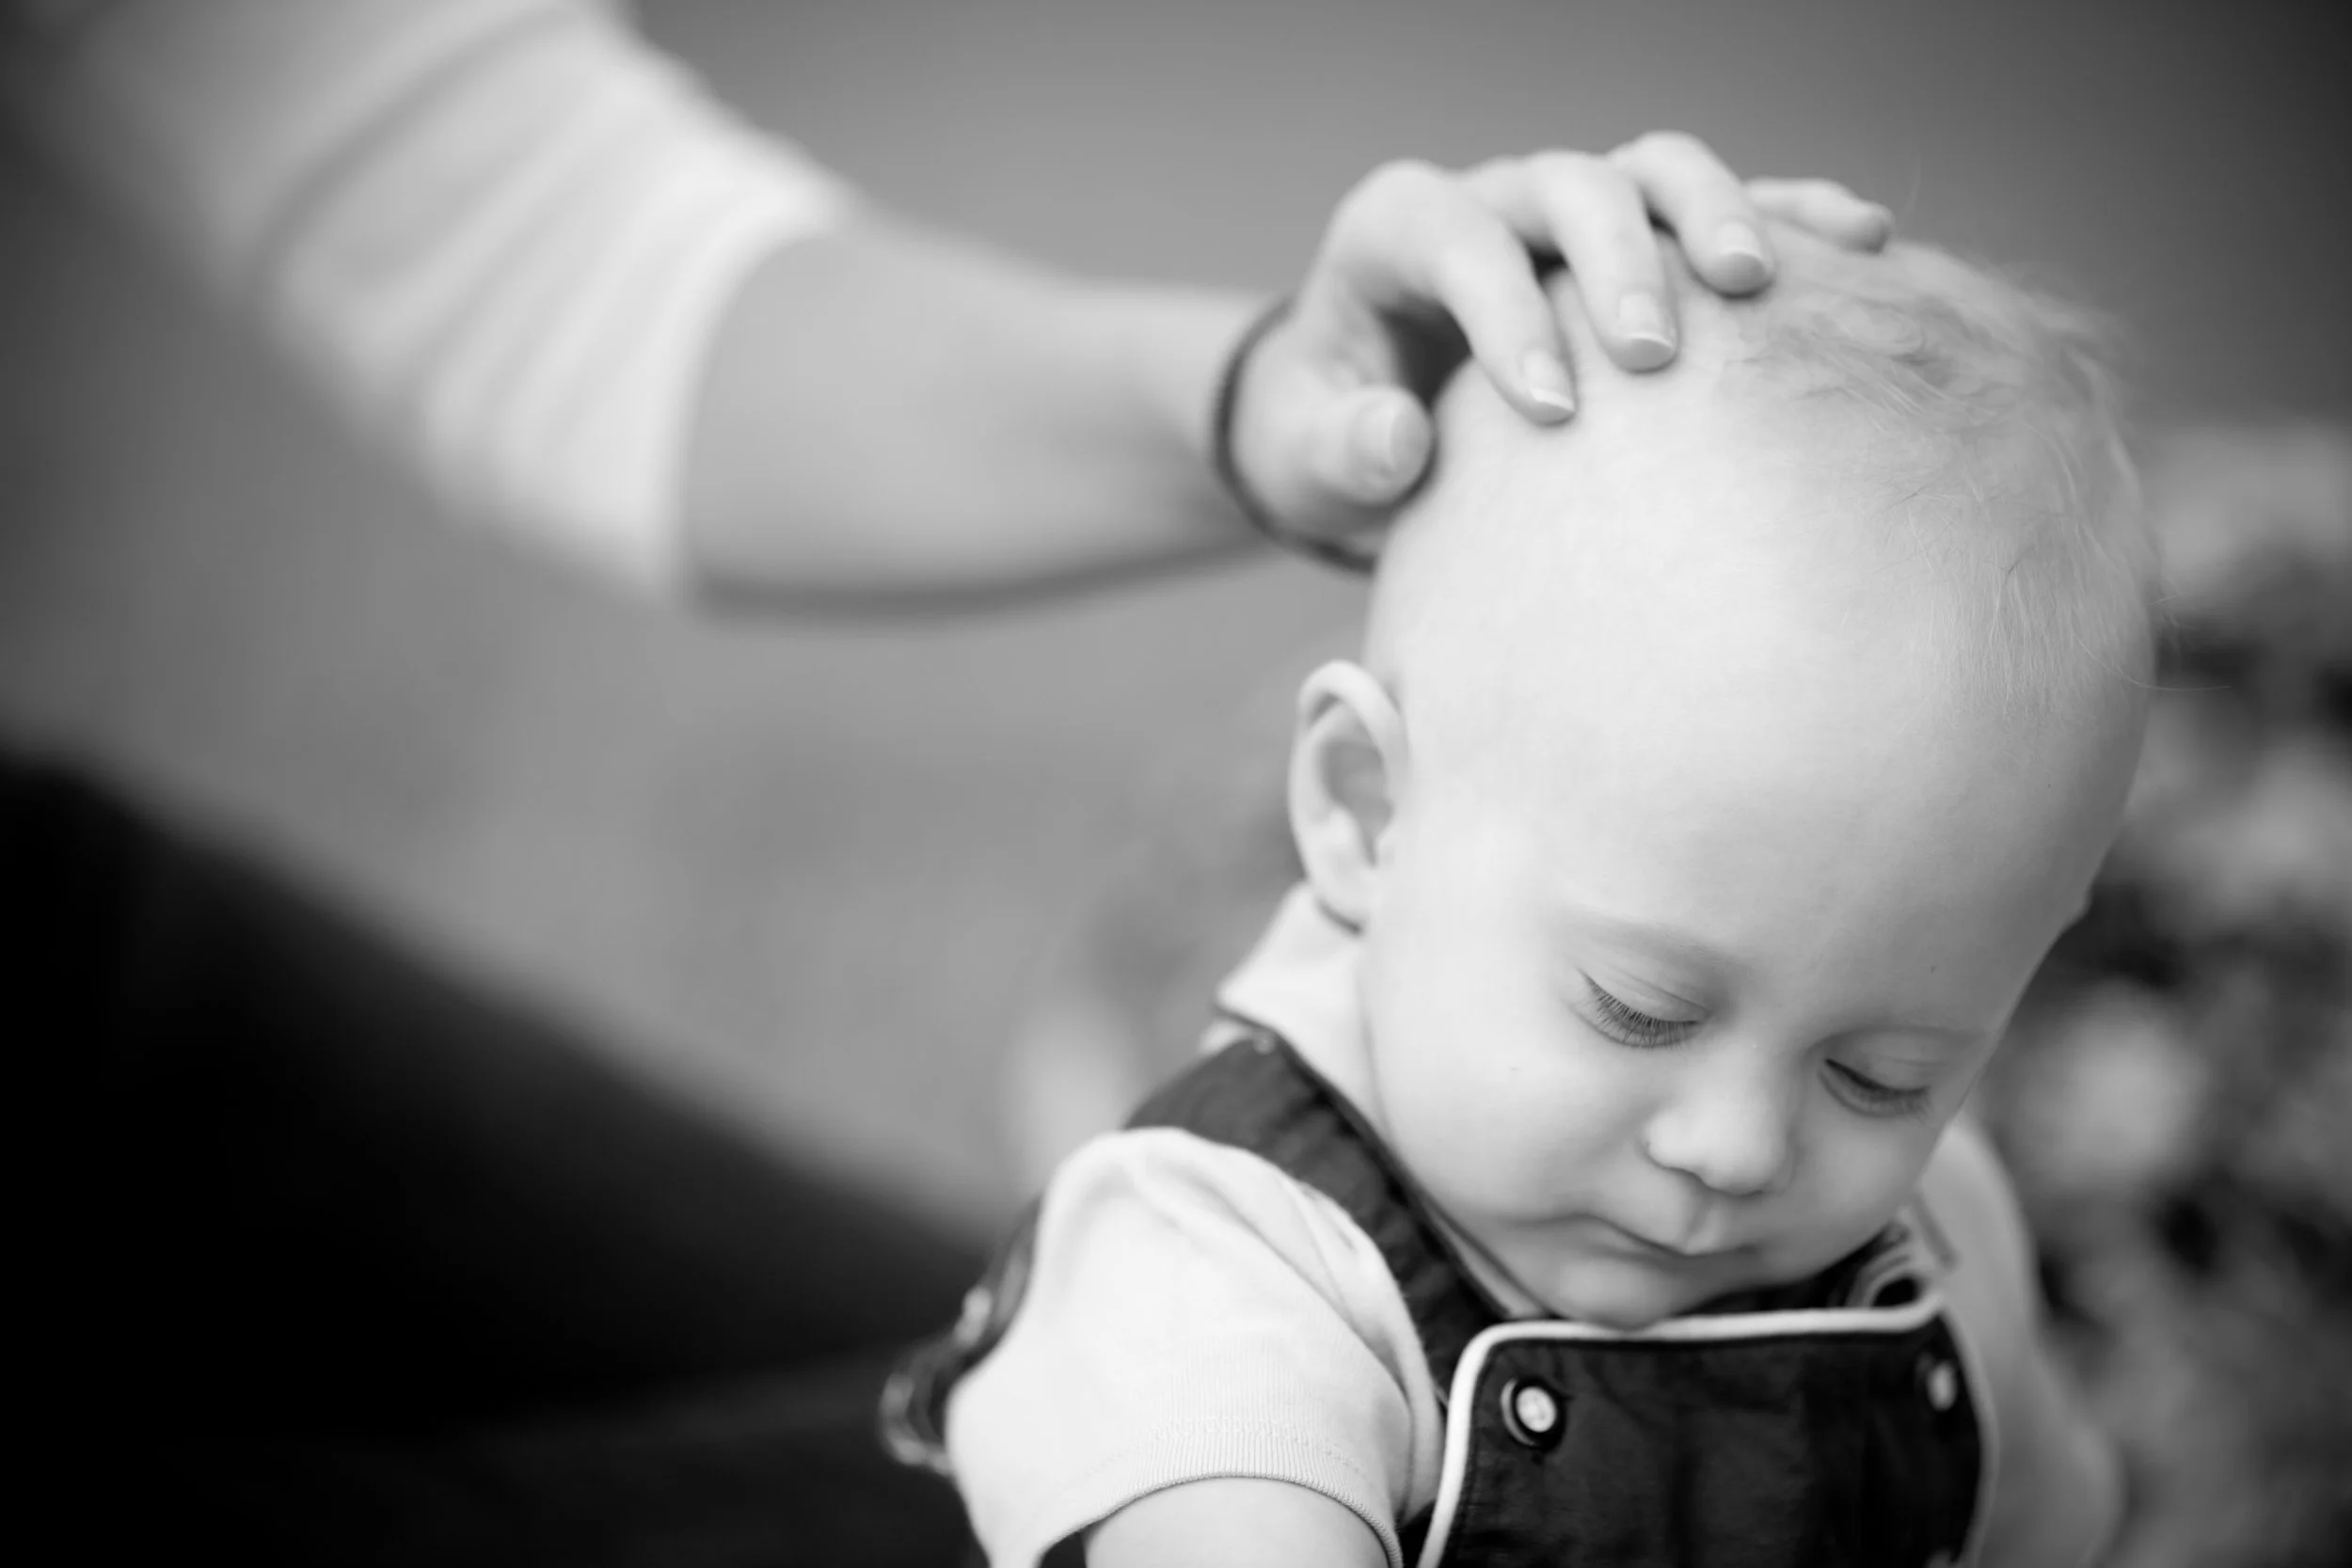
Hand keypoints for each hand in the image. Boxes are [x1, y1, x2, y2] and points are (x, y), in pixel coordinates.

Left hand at [1225, 132, 1892, 555]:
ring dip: (1711, 214)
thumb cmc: (1329, 440)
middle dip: (1617, 257)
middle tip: (1652, 353)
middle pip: (1570, 184)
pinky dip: (1785, 214)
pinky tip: (1858, 243)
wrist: (1362, 425)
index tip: (1552, 409)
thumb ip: (1343, 447)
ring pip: (1653, 171)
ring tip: (1756, 284)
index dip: (1506, 311)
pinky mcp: (1637, 244)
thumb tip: (1398, 436)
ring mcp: (1571, 214)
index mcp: (1400, 229)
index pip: (1459, 239)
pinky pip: (1722, 207)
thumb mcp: (1306, 457)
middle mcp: (1491, 199)